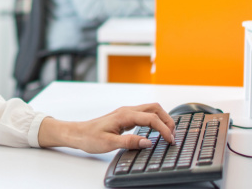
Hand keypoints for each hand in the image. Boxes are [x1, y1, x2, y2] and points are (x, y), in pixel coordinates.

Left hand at [38, 104, 175, 153]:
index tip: (170, 140)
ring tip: (168, 132)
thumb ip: (130, 142)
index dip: (164, 129)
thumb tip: (148, 141)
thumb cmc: (90, 137)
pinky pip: (145, 114)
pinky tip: (156, 130)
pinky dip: (155, 120)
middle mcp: (127, 110)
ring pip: (151, 109)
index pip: (151, 119)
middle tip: (173, 135)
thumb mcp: (109, 143)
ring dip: (162, 118)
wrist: (78, 133)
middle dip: (167, 120)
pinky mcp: (125, 117)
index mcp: (125, 115)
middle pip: (155, 109)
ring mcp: (126, 112)